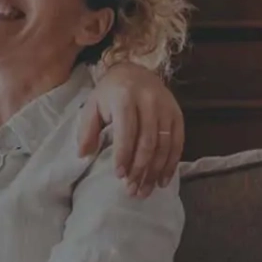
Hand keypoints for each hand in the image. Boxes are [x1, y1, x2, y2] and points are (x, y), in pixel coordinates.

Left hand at [79, 62, 184, 197]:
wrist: (135, 71)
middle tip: (132, 190)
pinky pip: (177, 142)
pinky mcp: (178, 114)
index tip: (119, 175)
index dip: (124, 155)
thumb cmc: (110, 93)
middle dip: (140, 169)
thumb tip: (83, 155)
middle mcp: (149, 101)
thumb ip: (86, 130)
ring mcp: (166, 107)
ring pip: (164, 145)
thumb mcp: (93, 106)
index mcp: (125, 98)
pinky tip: (163, 180)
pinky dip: (171, 164)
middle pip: (148, 141)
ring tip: (145, 190)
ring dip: (155, 171)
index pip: (127, 131)